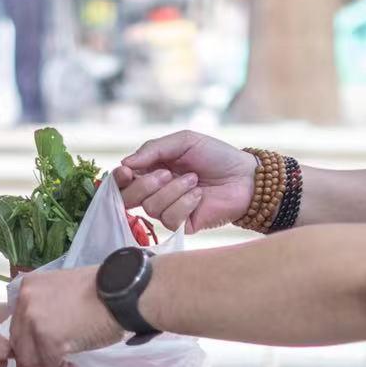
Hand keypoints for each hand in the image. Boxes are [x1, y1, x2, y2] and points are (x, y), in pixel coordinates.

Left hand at [10, 266, 122, 366]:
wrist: (120, 293)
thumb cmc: (100, 290)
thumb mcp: (63, 287)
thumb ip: (47, 303)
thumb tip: (45, 328)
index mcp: (29, 286)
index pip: (18, 322)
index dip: (25, 343)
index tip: (32, 356)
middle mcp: (26, 302)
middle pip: (20, 342)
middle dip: (31, 363)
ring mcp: (34, 321)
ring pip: (31, 357)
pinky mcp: (49, 340)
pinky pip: (50, 364)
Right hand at [113, 131, 256, 232]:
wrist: (245, 176)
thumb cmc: (216, 156)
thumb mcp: (184, 141)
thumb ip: (153, 149)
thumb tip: (125, 163)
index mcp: (152, 171)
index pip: (123, 180)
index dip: (120, 178)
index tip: (127, 171)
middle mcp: (156, 192)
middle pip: (129, 198)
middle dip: (144, 185)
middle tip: (166, 173)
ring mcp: (168, 210)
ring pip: (151, 208)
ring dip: (173, 191)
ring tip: (194, 180)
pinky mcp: (182, 225)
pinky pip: (169, 219)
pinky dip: (185, 203)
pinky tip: (199, 196)